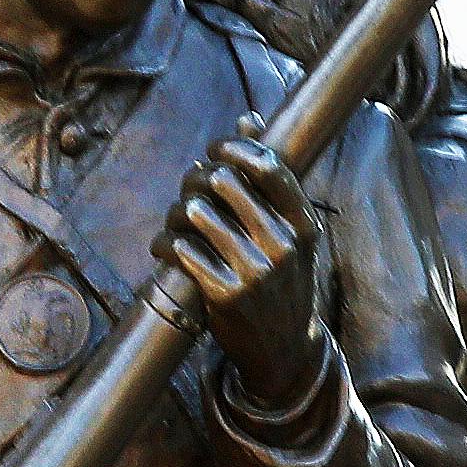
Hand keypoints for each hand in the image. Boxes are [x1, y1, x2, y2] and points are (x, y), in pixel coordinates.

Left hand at [159, 129, 326, 403]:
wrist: (284, 349)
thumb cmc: (283, 280)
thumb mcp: (290, 233)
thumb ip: (270, 179)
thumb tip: (248, 118)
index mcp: (302, 224)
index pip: (268, 167)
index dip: (234, 148)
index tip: (216, 151)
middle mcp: (282, 246)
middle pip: (223, 183)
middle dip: (196, 179)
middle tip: (189, 191)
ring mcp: (254, 272)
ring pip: (195, 213)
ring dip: (175, 212)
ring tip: (175, 220)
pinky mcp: (223, 295)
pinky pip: (180, 250)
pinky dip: (164, 243)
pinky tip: (165, 247)